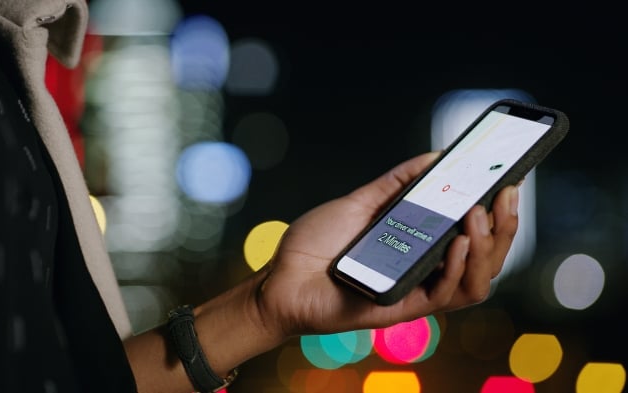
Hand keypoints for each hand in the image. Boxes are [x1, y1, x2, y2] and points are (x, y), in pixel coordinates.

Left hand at [255, 151, 518, 337]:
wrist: (280, 278)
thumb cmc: (315, 244)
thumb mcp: (358, 203)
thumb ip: (396, 184)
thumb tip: (435, 156)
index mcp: (419, 245)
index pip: (472, 233)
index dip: (497, 211)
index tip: (509, 179)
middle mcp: (425, 268)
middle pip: (484, 256)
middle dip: (503, 225)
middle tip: (506, 191)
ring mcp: (416, 289)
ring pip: (476, 279)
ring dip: (487, 246)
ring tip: (478, 212)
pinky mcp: (404, 308)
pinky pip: (445, 295)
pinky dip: (459, 268)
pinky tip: (458, 241)